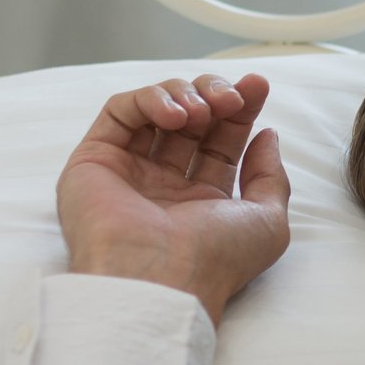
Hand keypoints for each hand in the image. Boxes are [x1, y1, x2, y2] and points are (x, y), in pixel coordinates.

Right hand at [54, 72, 292, 318]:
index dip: (240, 110)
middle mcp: (162, 186)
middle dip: (214, 96)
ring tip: (201, 112)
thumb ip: (270, 177)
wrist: (159, 279)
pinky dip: (149, 100)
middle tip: (230, 98)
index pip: (220, 141)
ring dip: (184, 96)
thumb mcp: (267, 222)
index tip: (257, 85)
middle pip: (190, 121)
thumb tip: (267, 136)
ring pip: (154, 110)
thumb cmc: (215, 259)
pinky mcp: (93, 160)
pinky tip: (175, 115)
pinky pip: (119, 111)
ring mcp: (127, 172)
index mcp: (200, 202)